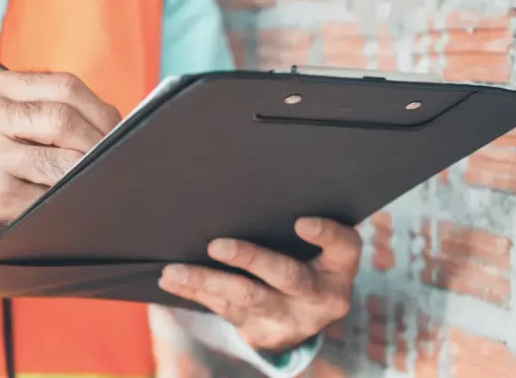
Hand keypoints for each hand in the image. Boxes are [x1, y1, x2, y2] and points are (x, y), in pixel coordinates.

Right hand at [0, 71, 121, 270]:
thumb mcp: (8, 122)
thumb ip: (50, 111)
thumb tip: (118, 126)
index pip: (64, 86)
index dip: (100, 110)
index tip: (117, 131)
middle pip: (63, 118)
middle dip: (97, 143)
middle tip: (110, 159)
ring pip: (61, 160)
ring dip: (85, 173)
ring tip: (90, 178)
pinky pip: (50, 194)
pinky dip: (67, 198)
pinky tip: (65, 199)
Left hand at [158, 217, 361, 352]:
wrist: (298, 320)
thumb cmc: (303, 261)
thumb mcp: (313, 249)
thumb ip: (290, 225)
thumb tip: (241, 184)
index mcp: (338, 268)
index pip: (344, 247)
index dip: (326, 235)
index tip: (301, 222)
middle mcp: (320, 296)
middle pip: (286, 276)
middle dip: (250, 259)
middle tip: (217, 245)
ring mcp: (290, 318)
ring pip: (246, 298)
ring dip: (206, 280)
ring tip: (174, 270)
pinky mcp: (260, 332)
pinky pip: (223, 310)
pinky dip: (194, 292)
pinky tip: (171, 280)